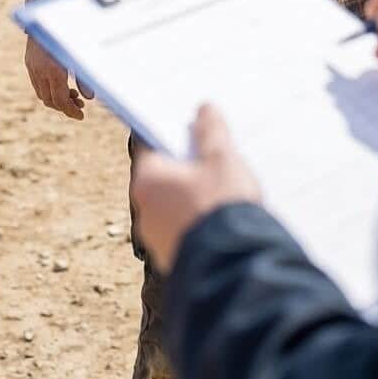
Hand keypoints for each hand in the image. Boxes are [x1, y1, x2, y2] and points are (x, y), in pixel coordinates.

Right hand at [24, 35, 93, 120]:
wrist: (47, 13)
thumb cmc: (70, 31)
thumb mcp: (80, 55)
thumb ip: (84, 77)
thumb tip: (90, 97)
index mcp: (54, 70)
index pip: (60, 101)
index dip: (71, 111)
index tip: (81, 115)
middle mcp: (40, 71)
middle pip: (50, 101)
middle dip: (65, 106)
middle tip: (80, 105)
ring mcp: (32, 67)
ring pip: (42, 94)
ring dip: (56, 99)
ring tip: (73, 95)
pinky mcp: (29, 62)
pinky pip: (37, 84)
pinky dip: (48, 89)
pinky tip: (61, 85)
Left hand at [131, 105, 261, 273]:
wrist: (233, 268)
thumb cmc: (222, 206)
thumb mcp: (222, 159)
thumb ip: (211, 131)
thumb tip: (204, 110)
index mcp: (147, 181)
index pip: (153, 146)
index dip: (175, 133)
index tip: (194, 126)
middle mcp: (144, 210)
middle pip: (165, 176)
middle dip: (189, 166)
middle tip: (217, 156)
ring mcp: (157, 239)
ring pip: (175, 205)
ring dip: (195, 196)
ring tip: (227, 190)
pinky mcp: (175, 259)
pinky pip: (186, 230)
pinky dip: (200, 222)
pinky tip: (225, 218)